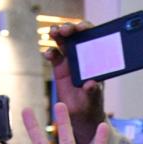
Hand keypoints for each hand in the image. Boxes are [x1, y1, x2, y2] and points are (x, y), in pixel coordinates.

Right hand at [45, 22, 105, 143]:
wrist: (81, 115)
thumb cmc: (92, 104)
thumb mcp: (94, 99)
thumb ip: (93, 91)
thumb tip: (91, 84)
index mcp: (95, 59)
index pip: (93, 37)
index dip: (87, 29)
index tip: (82, 28)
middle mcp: (83, 56)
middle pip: (76, 35)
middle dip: (70, 28)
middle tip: (65, 30)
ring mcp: (70, 60)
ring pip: (63, 41)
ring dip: (57, 34)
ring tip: (53, 33)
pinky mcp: (59, 67)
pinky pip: (53, 54)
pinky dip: (49, 52)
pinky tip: (47, 54)